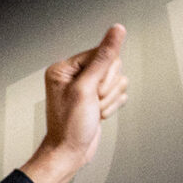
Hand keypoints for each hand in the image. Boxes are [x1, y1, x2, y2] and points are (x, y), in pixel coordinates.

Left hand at [22, 24, 130, 182]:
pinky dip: (112, 105)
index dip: (103, 74)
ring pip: (117, 79)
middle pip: (111, 65)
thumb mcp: (86, 88)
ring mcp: (87, 86)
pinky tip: (98, 115)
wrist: (70, 152)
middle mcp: (75, 74)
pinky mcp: (97, 97)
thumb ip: (104, 56)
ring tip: (94, 111)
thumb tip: (116, 30)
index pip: (100, 53)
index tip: (93, 91)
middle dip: (106, 88)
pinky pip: (118, 92)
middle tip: (92, 103)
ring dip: (109, 99)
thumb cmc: (70, 125)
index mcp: (64, 67)